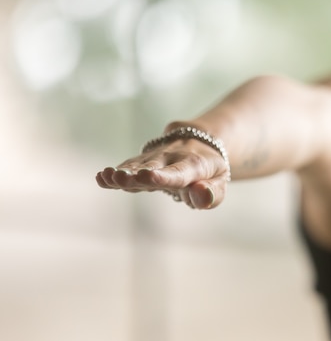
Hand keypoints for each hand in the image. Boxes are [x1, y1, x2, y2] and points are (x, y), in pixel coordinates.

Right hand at [95, 138, 228, 208]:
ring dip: (122, 172)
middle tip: (121, 177)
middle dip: (137, 173)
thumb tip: (201, 196)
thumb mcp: (220, 183)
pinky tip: (101, 177)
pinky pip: (129, 166)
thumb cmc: (210, 171)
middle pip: (152, 166)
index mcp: (194, 164)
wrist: (200, 144)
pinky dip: (116, 173)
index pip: (178, 172)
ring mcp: (155, 157)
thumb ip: (213, 193)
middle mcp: (171, 157)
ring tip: (106, 176)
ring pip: (137, 165)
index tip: (148, 177)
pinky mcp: (142, 160)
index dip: (163, 176)